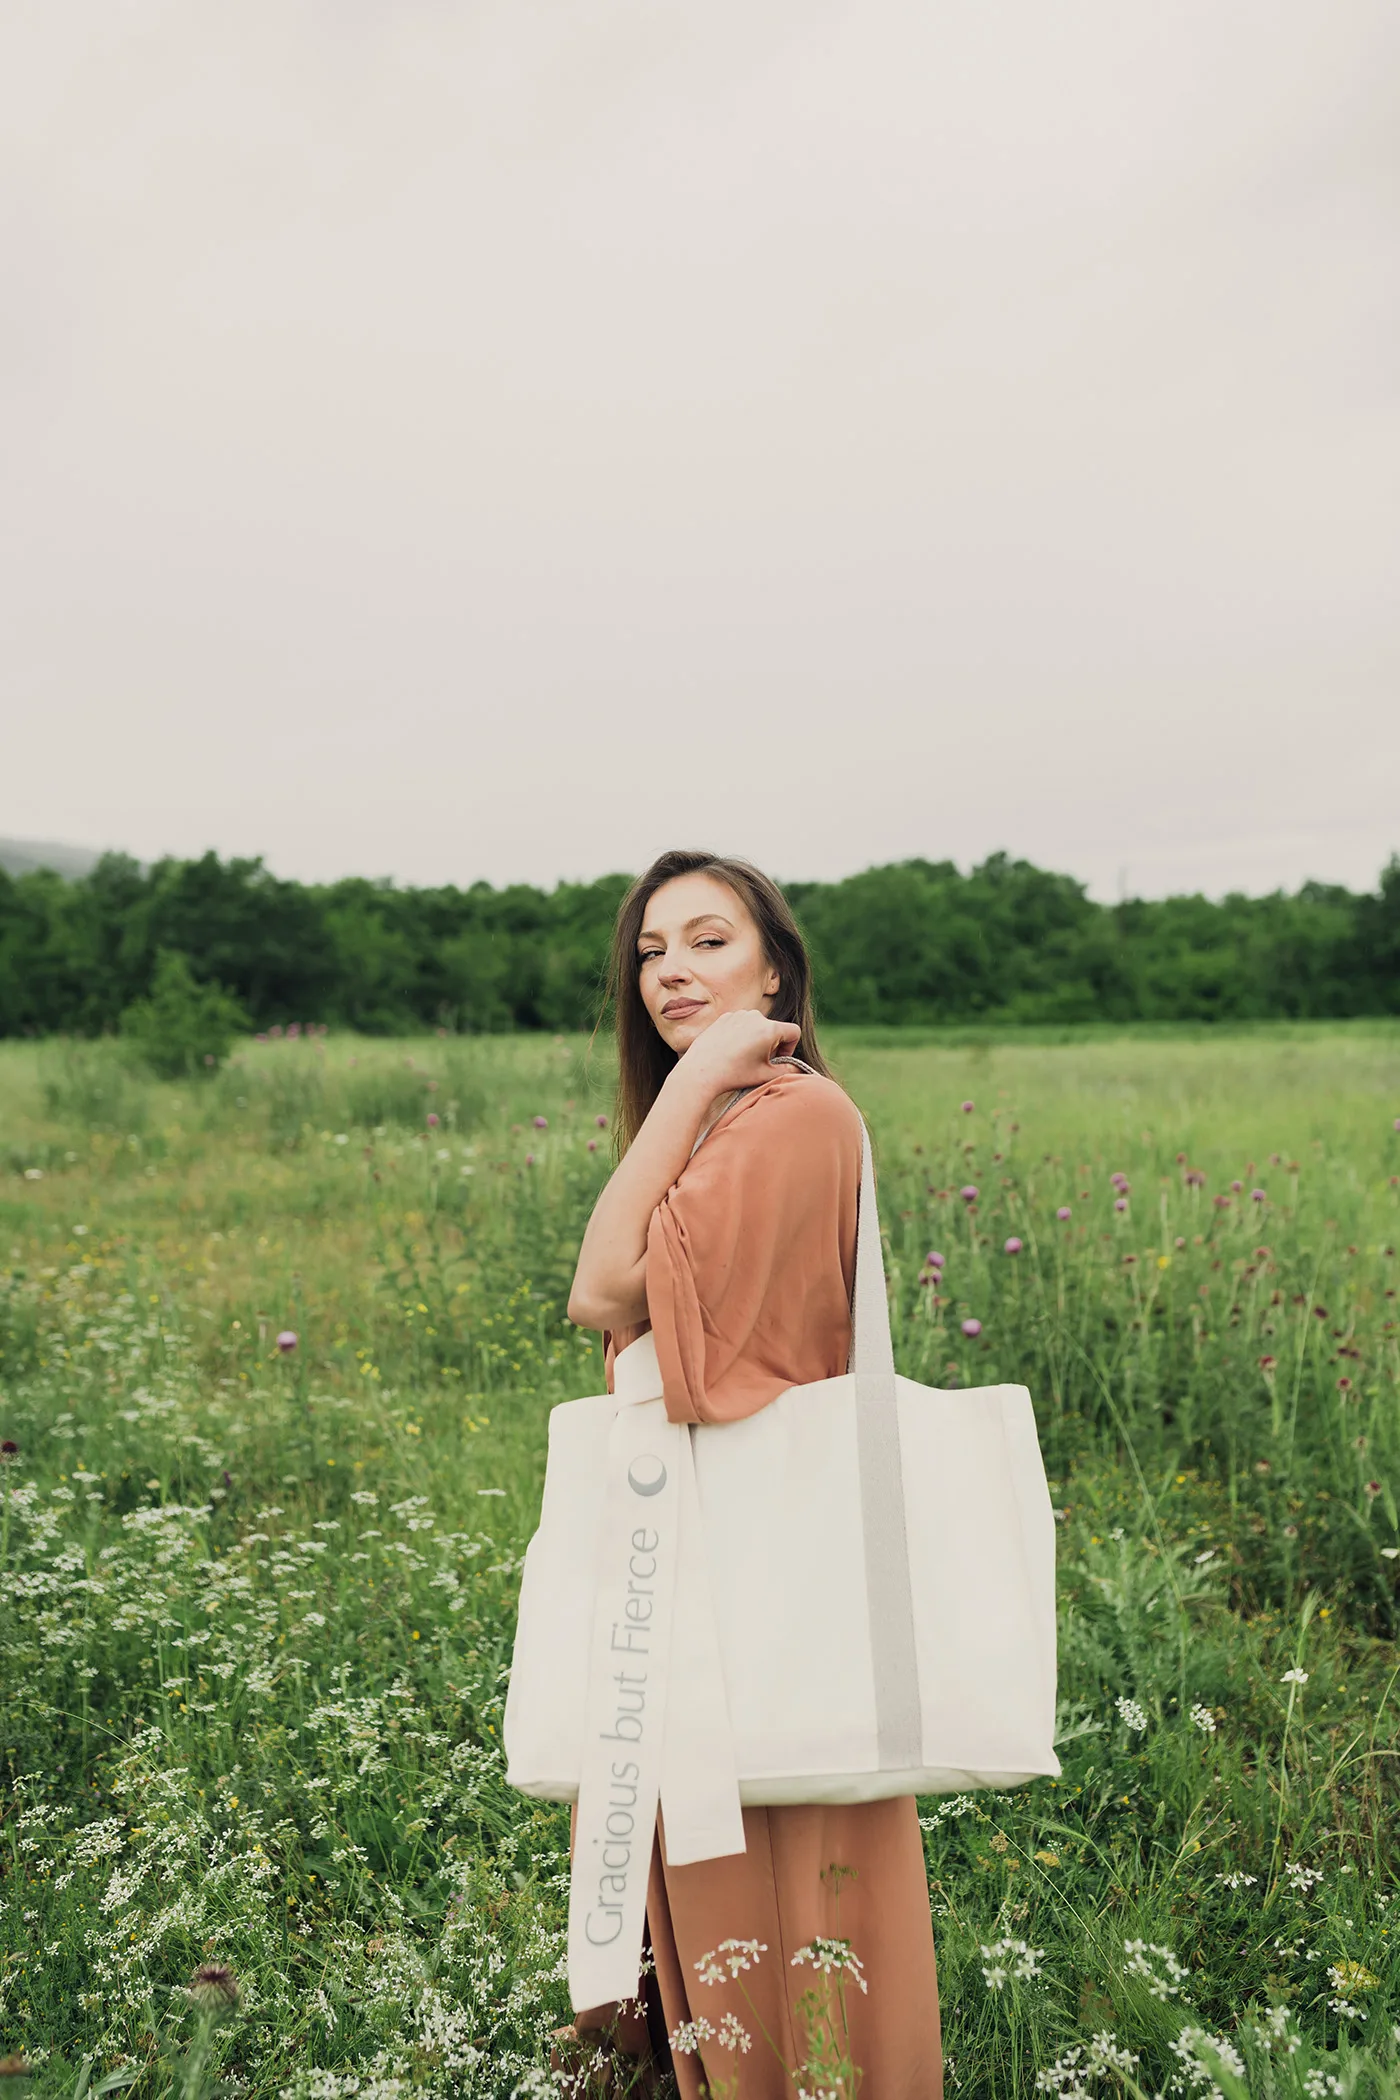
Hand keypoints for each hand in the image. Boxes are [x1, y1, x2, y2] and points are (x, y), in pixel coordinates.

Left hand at [674, 1008, 800, 1098]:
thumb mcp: (765, 1075)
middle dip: (772, 1044)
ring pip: (757, 1025)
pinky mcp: (725, 1017)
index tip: (777, 1059)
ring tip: (743, 1057)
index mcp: (769, 1029)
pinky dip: (741, 1035)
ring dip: (756, 1039)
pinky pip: (741, 1024)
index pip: (793, 1032)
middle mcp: (755, 1017)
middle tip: (759, 1062)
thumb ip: (788, 1071)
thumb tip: (800, 1069)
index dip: (790, 1048)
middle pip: (774, 1028)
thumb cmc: (734, 1074)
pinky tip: (730, 1051)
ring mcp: (738, 1015)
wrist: (701, 1071)